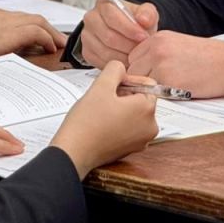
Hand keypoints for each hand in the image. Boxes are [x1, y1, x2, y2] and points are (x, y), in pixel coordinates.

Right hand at [0, 3, 65, 62]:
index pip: (11, 18)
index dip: (23, 26)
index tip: (30, 34)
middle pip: (28, 17)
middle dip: (43, 27)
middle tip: (54, 36)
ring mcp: (5, 22)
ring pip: (38, 22)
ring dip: (51, 33)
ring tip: (59, 43)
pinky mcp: (10, 34)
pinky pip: (37, 32)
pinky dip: (47, 38)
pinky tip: (51, 48)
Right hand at [49, 61, 158, 176]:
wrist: (73, 153)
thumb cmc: (87, 123)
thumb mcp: (101, 85)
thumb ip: (115, 69)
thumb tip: (121, 70)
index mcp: (148, 110)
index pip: (147, 84)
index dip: (128, 80)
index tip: (111, 85)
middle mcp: (150, 127)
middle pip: (141, 99)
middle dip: (123, 95)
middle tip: (103, 98)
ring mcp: (141, 141)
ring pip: (134, 114)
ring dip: (119, 108)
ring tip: (101, 111)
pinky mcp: (130, 150)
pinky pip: (128, 128)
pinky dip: (117, 122)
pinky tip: (101, 123)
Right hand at [78, 0, 158, 66]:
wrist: (126, 32)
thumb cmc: (134, 22)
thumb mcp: (145, 13)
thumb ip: (148, 13)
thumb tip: (143, 20)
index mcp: (104, 4)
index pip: (112, 17)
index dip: (129, 29)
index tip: (143, 37)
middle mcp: (91, 18)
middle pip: (108, 36)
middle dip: (128, 45)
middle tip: (141, 50)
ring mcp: (87, 36)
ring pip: (105, 51)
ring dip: (123, 57)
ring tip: (136, 57)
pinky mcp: (87, 52)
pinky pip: (101, 61)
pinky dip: (116, 64)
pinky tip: (127, 62)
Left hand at [126, 31, 223, 98]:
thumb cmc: (211, 57)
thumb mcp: (180, 45)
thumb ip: (160, 53)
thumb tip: (143, 70)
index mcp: (159, 38)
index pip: (133, 56)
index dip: (140, 69)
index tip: (151, 76)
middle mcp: (156, 48)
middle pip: (132, 70)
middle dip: (142, 80)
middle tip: (159, 86)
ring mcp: (161, 64)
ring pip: (140, 84)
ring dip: (150, 90)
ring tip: (169, 89)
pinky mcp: (168, 81)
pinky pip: (153, 94)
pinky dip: (162, 97)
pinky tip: (176, 92)